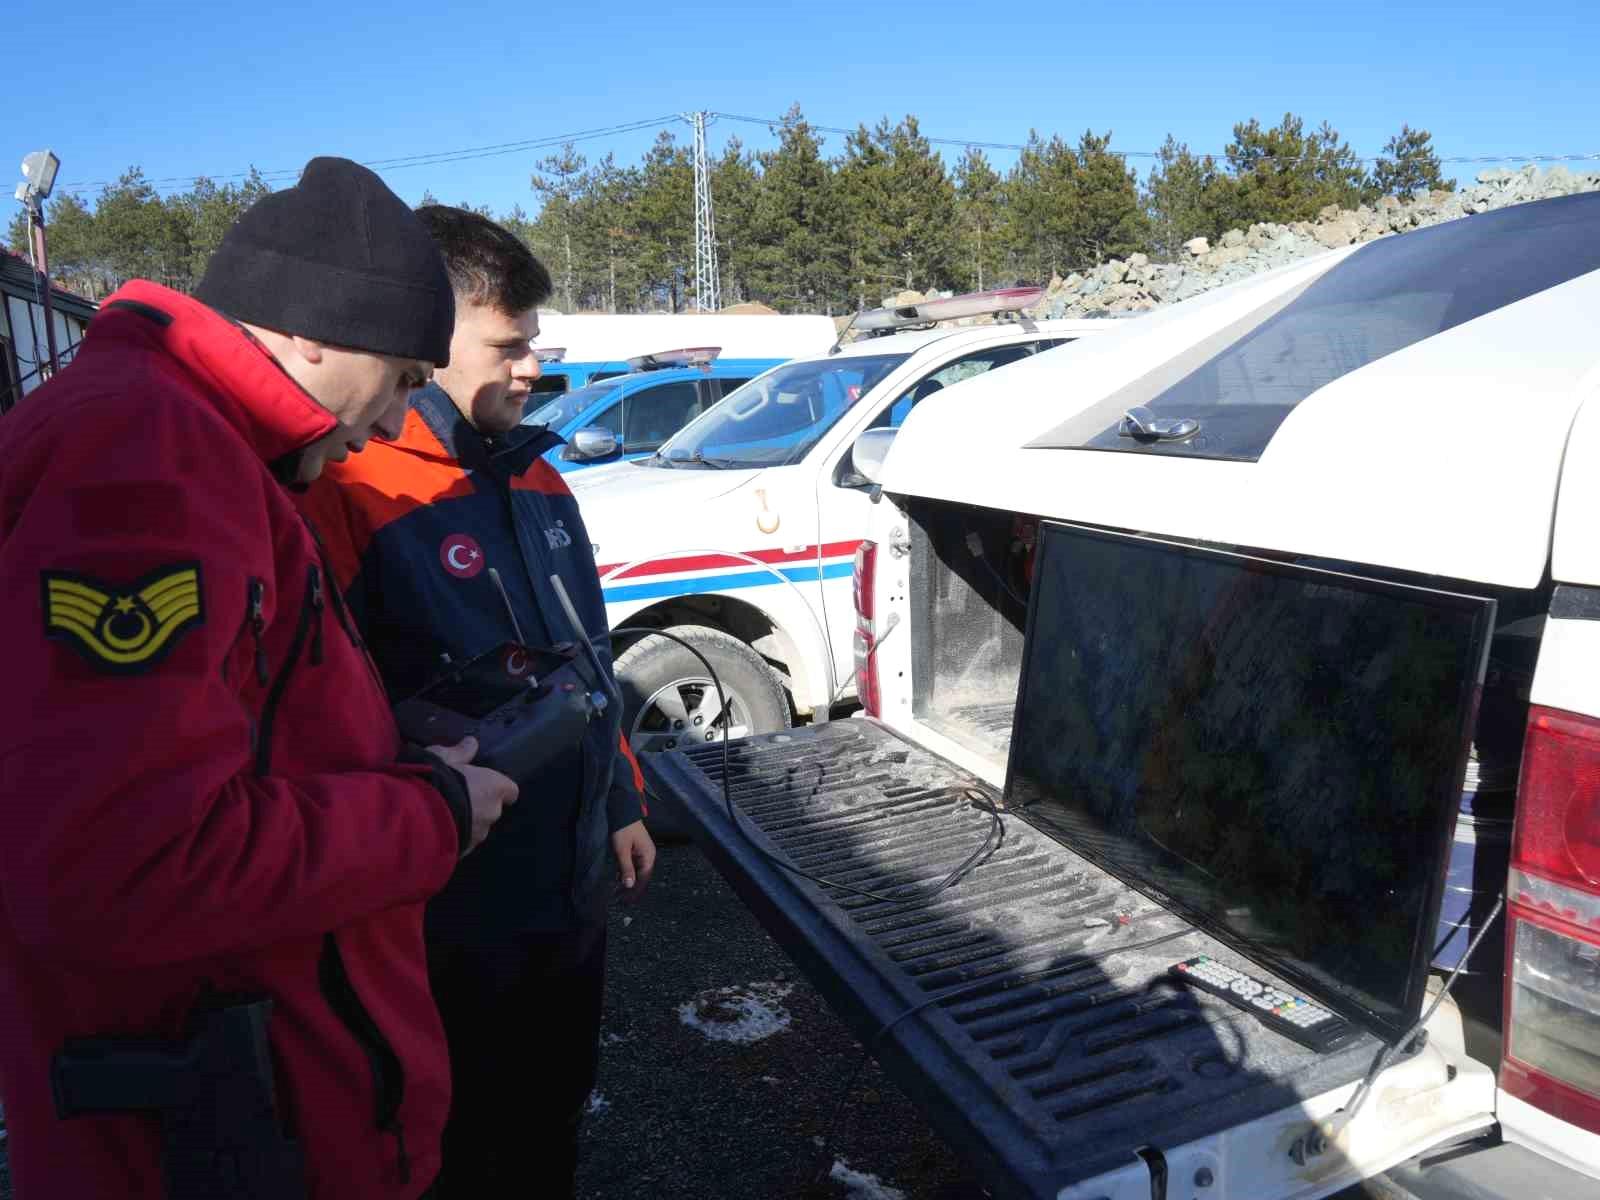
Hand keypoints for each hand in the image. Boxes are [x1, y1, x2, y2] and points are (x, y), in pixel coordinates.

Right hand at [430, 736, 518, 854]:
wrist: (415, 817)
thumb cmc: (434, 781)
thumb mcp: (443, 758)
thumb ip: (460, 752)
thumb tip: (472, 743)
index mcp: (494, 787)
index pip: (511, 790)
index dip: (500, 788)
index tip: (487, 785)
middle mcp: (491, 813)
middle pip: (493, 809)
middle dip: (479, 806)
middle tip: (457, 798)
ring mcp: (478, 835)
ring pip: (477, 828)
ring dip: (466, 822)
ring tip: (443, 815)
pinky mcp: (463, 851)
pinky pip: (462, 842)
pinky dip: (453, 836)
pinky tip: (436, 830)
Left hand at [611, 820, 655, 902]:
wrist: (622, 812)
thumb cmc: (623, 830)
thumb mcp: (622, 850)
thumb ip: (626, 868)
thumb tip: (629, 886)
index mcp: (648, 857)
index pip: (644, 879)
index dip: (636, 891)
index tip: (628, 902)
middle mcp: (647, 857)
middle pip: (641, 878)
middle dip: (632, 890)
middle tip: (621, 902)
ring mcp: (641, 854)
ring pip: (636, 873)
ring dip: (628, 883)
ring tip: (618, 895)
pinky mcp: (634, 852)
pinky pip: (632, 867)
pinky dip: (625, 875)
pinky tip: (618, 881)